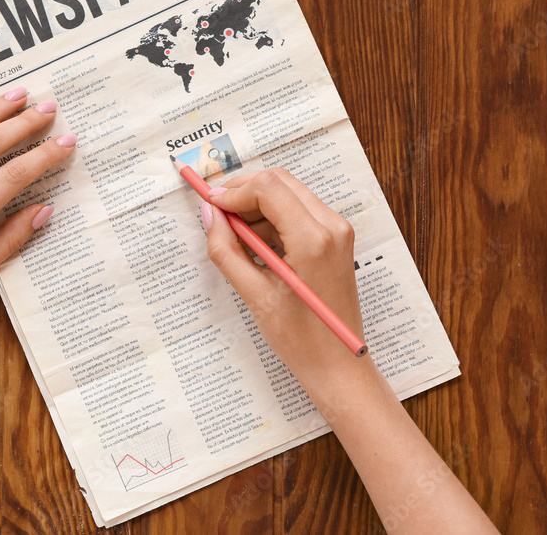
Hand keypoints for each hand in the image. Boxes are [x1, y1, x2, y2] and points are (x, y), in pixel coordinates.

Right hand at [202, 168, 375, 390]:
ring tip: (235, 236)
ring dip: (257, 205)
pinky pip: (299, 211)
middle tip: (217, 213)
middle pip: (280, 182)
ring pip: (289, 193)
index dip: (233, 192)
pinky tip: (257, 244)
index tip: (210, 206)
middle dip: (244, 191)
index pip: (268, 188)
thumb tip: (209, 216)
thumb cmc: (300, 338)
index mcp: (313, 240)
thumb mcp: (254, 295)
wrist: (338, 364)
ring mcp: (338, 231)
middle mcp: (332, 226)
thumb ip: (226, 250)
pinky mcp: (336, 238)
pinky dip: (273, 217)